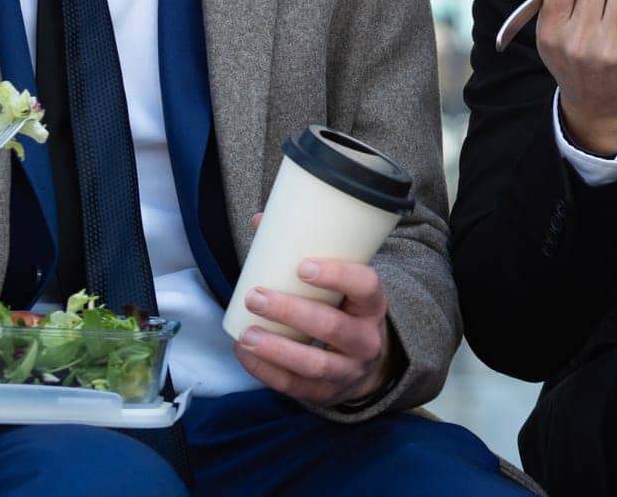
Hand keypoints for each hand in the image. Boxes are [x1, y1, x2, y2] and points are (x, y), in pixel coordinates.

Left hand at [233, 219, 393, 405]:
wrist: (365, 363)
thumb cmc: (343, 311)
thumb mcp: (340, 287)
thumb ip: (305, 255)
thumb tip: (260, 221)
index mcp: (372, 304)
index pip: (365, 285)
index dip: (338, 275)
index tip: (303, 265)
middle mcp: (366, 340)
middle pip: (331, 326)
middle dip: (290, 312)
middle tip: (255, 296)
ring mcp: (348, 370)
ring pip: (313, 363)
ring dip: (276, 348)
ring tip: (245, 334)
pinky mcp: (326, 394)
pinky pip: (295, 386)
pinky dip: (265, 371)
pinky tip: (244, 354)